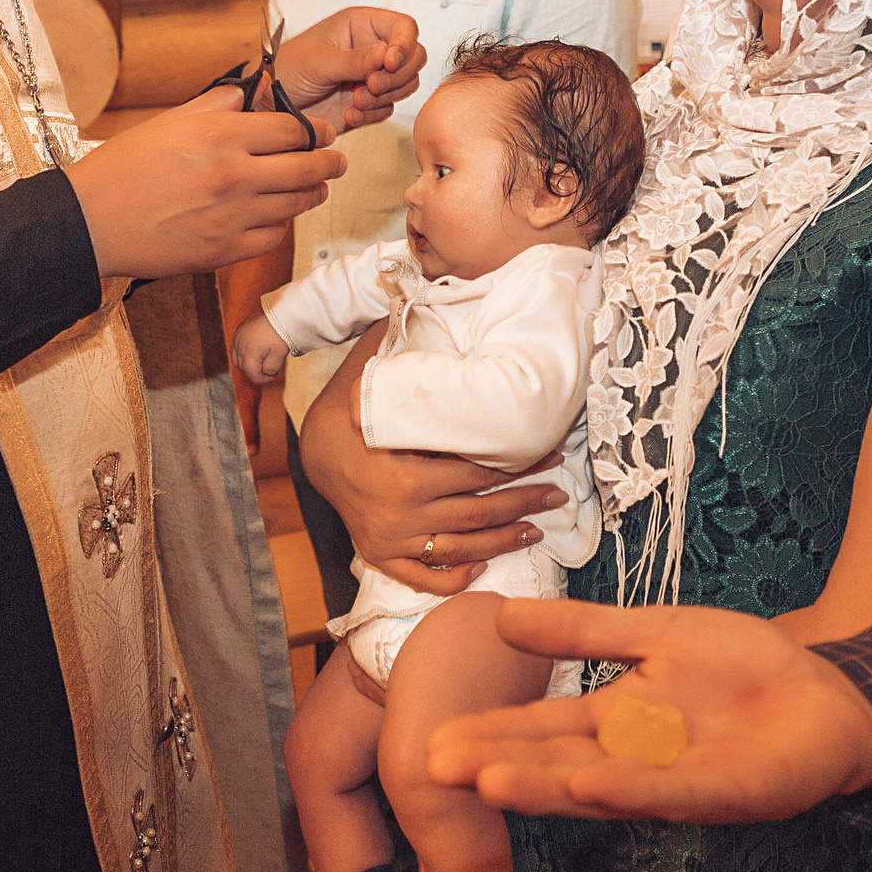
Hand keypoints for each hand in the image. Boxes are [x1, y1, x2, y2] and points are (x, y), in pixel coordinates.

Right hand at [67, 87, 345, 278]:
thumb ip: (215, 105)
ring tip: (318, 187)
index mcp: (220, 136)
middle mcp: (233, 176)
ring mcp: (232, 217)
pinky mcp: (224, 251)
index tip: (324, 132)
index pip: (292, 130)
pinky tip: (281, 216)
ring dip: (313, 194)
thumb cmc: (121, 169)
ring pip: (295, 204)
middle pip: (306, 168)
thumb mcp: (167, 122)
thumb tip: (249, 90)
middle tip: (337, 161)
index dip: (316, 131)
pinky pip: (272, 236)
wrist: (91, 223)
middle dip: (330, 163)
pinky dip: (282, 224)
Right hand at [231, 311, 290, 384]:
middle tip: (269, 370)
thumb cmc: (280, 331)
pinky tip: (256, 352)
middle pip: (243, 367)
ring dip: (248, 364)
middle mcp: (239, 345)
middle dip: (256, 372)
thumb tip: (266, 373)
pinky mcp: (240, 330)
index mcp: (248, 352)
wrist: (280, 309)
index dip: (263, 379)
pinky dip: (244, 354)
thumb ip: (270, 368)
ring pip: (237, 359)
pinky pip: (237, 347)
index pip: (252, 374)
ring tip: (262, 362)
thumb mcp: (279, 354)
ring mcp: (237, 336)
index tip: (274, 375)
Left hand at [270, 8, 423, 133]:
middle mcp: (371, 48)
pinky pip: (388, 108)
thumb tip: (386, 55)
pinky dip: (372, 113)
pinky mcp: (369, 102)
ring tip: (355, 101)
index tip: (389, 64)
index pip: (404, 27)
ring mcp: (372, 75)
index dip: (404, 45)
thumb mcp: (318, 61)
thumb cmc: (287, 69)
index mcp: (361, 25)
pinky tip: (350, 113)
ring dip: (384, 96)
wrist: (272, 104)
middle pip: (413, 57)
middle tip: (370, 86)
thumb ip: (354, 60)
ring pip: (405, 84)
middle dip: (396, 76)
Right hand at [297, 323, 562, 594]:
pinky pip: (423, 577)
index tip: (552, 453)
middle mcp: (401, 513)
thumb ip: (408, 343)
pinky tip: (482, 568)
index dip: (522, 464)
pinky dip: (454, 578)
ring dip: (506, 541)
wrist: (312, 453)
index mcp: (405, 473)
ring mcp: (391, 539)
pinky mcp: (381, 555)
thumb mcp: (376, 369)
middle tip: (558, 493)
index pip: (480, 473)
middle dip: (526, 501)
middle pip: (481, 512)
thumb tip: (434, 294)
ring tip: (538, 529)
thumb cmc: (351, 407)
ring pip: (463, 547)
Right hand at [425, 599, 871, 822]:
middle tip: (436, 766)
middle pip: (557, 763)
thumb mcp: (654, 633)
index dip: (491, 734)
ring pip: (602, 785)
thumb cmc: (742, 668)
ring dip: (546, 785)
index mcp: (614, 724)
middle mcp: (634, 762)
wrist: (827, 693)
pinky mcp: (727, 792)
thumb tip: (504, 619)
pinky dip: (628, 789)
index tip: (433, 739)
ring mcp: (677, 781)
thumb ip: (583, 630)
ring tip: (490, 780)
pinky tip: (587, 784)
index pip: (541, 730)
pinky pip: (671, 792)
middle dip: (499, 765)